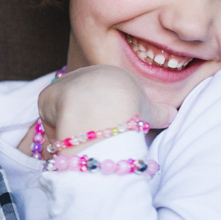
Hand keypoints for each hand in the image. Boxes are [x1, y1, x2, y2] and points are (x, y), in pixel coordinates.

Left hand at [37, 65, 175, 151]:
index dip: (105, 119)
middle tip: (94, 144)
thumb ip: (161, 113)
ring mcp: (64, 85)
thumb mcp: (151, 110)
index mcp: (109, 75)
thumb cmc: (130, 108)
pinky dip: (59, 138)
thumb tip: (173, 115)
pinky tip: (69, 142)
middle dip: (87, 128)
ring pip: (65, 118)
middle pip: (82, 108)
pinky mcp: (47, 96)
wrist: (105, 105)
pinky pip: (51, 122)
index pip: (104, 99)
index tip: (108, 134)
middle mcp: (85, 74)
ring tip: (83, 144)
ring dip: (72, 135)